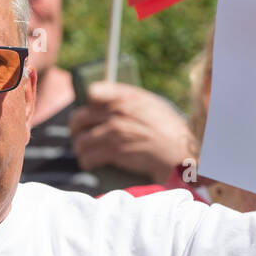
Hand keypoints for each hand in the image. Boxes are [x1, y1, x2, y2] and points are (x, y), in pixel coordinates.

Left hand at [69, 81, 194, 183]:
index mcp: (127, 96)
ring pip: (81, 140)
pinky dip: (87, 162)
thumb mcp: (152, 104)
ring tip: (84, 152)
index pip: (93, 91)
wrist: (179, 153)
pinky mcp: (114, 151)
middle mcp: (118, 111)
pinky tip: (90, 163)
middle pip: (79, 117)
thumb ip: (129, 100)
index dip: (87, 102)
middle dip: (76, 129)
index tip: (88, 109)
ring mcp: (115, 131)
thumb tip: (104, 102)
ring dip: (80, 148)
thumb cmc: (168, 130)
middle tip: (78, 134)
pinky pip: (88, 157)